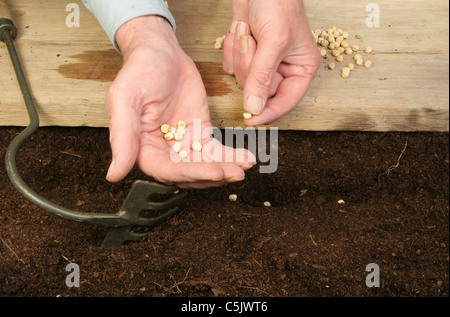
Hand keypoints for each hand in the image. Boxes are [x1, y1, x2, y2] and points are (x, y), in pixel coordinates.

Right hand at [105, 16, 254, 187]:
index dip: (191, 174)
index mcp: (141, 148)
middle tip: (236, 173)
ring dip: (225, 168)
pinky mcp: (200, 133)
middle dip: (213, 175)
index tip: (214, 172)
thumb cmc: (138, 70)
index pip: (167, 171)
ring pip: (205, 165)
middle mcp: (162, 151)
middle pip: (189, 173)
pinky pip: (216, 150)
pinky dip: (231, 155)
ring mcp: (183, 144)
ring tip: (245, 166)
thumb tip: (114, 174)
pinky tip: (246, 157)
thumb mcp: (125, 99)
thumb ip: (122, 137)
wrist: (161, 51)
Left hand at [222, 0, 320, 125]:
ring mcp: (263, 63)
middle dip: (251, 66)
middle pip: (259, 90)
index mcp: (301, 69)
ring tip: (249, 31)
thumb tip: (256, 108)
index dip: (268, 113)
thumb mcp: (274, 41)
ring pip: (242, 78)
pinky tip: (241, 29)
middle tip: (254, 42)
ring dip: (240, 53)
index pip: (286, 102)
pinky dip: (231, 47)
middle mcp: (283, 69)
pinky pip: (230, 65)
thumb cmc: (278, 3)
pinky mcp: (246, 55)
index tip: (250, 120)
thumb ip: (263, 77)